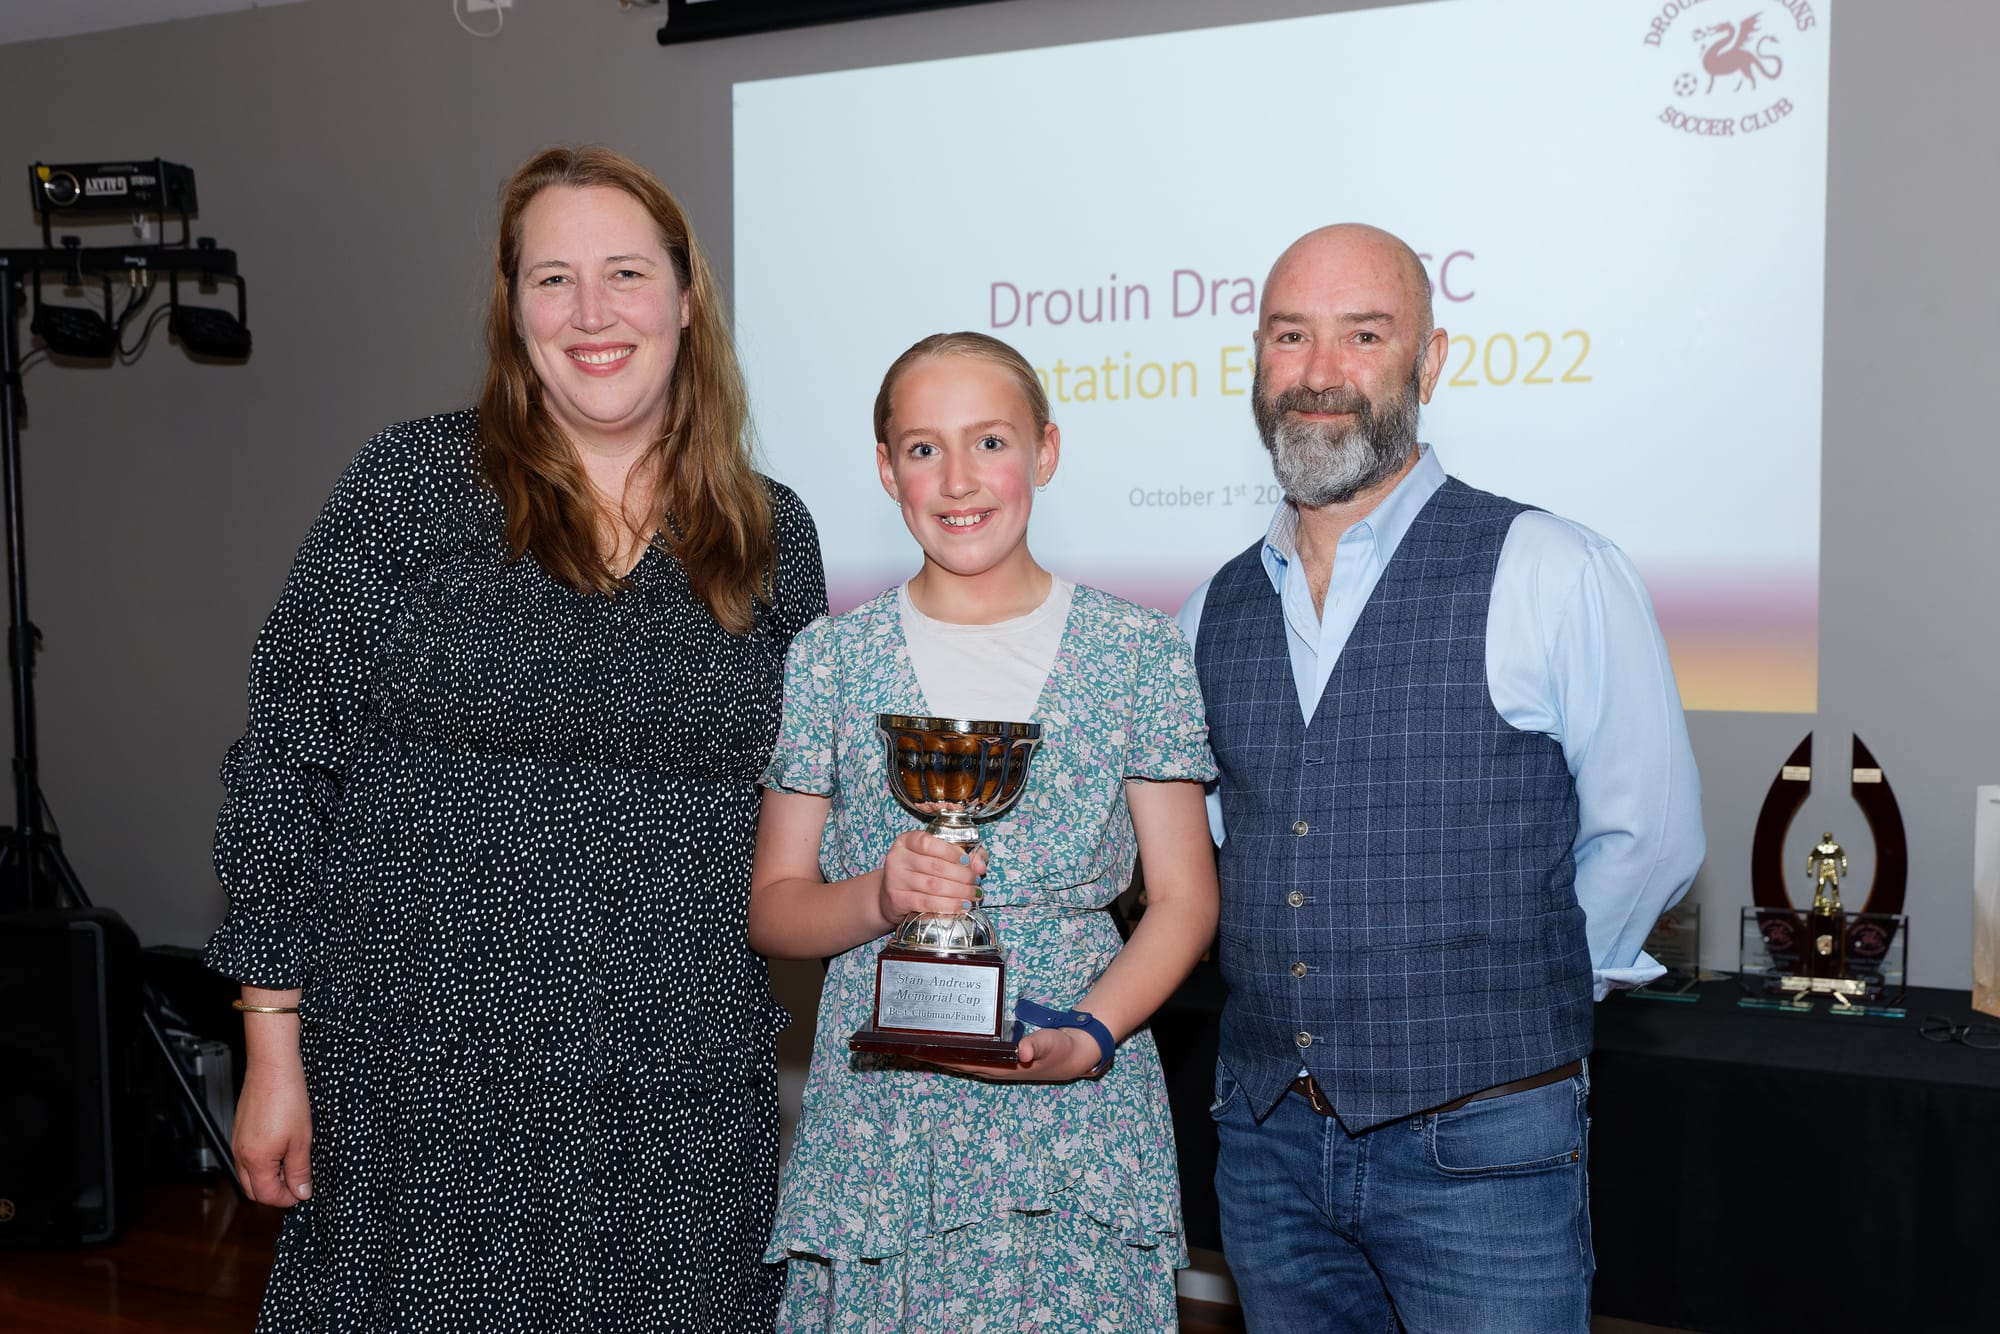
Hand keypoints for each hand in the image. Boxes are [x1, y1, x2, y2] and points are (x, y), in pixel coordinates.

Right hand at [234, 1060, 313, 1206]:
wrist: (272, 1069)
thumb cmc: (287, 1099)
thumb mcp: (302, 1140)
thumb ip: (300, 1170)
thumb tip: (302, 1192)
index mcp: (255, 1160)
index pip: (266, 1196)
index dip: (286, 1199)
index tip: (303, 1192)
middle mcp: (240, 1155)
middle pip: (253, 1190)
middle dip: (275, 1192)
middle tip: (298, 1182)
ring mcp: (237, 1143)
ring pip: (248, 1175)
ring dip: (269, 1177)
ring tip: (292, 1164)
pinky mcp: (239, 1132)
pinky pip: (246, 1158)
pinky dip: (262, 1163)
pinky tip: (281, 1150)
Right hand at [877, 831, 986, 928]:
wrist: (890, 894)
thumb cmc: (919, 872)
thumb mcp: (937, 856)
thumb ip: (964, 855)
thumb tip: (980, 865)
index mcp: (907, 840)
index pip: (928, 842)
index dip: (951, 852)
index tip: (967, 861)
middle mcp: (897, 857)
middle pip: (935, 866)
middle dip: (962, 876)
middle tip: (976, 883)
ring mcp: (895, 879)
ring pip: (933, 886)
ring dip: (959, 892)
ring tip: (973, 896)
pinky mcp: (897, 899)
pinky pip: (927, 903)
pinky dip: (948, 905)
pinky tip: (961, 906)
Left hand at [926, 1026, 1105, 1083]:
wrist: (1074, 1054)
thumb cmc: (1060, 1050)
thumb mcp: (1052, 1045)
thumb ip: (1040, 1044)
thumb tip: (1025, 1049)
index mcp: (998, 1067)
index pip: (960, 1062)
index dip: (937, 1056)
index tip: (914, 1048)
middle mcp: (991, 1067)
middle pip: (953, 1060)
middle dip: (930, 1052)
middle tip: (902, 1037)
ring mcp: (993, 1062)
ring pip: (958, 1056)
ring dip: (939, 1048)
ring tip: (914, 1035)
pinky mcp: (997, 1053)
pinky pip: (969, 1048)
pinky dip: (954, 1042)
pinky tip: (944, 1033)